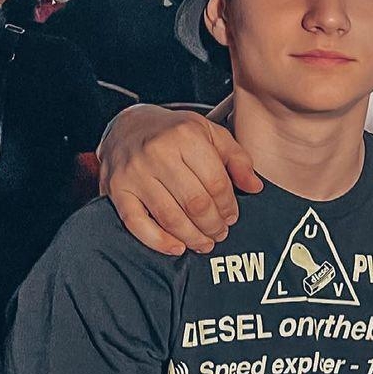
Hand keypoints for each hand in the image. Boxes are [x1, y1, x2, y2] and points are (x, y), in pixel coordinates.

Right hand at [98, 105, 261, 255]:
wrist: (126, 126)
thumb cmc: (174, 134)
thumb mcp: (211, 134)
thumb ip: (237, 159)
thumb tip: (255, 187)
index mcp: (186, 136)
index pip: (216, 183)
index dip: (228, 207)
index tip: (231, 217)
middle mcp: (158, 152)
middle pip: (195, 204)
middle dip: (213, 225)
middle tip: (220, 233)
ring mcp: (135, 172)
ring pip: (170, 217)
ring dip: (192, 237)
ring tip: (204, 242)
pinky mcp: (117, 189)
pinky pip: (137, 223)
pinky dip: (159, 241)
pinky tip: (177, 247)